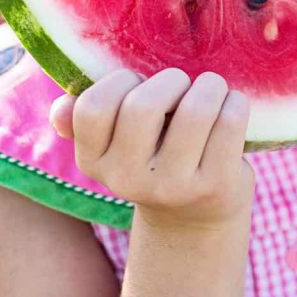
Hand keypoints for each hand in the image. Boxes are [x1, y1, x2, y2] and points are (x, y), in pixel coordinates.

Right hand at [48, 68, 254, 229]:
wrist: (196, 216)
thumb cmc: (155, 158)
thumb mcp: (116, 146)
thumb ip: (86, 121)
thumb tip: (61, 109)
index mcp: (93, 162)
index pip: (93, 108)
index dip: (120, 81)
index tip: (140, 84)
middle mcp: (128, 180)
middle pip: (143, 106)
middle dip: (171, 80)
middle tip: (183, 85)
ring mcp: (174, 186)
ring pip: (195, 110)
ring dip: (210, 86)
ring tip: (212, 90)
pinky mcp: (216, 185)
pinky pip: (229, 122)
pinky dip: (235, 103)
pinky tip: (232, 106)